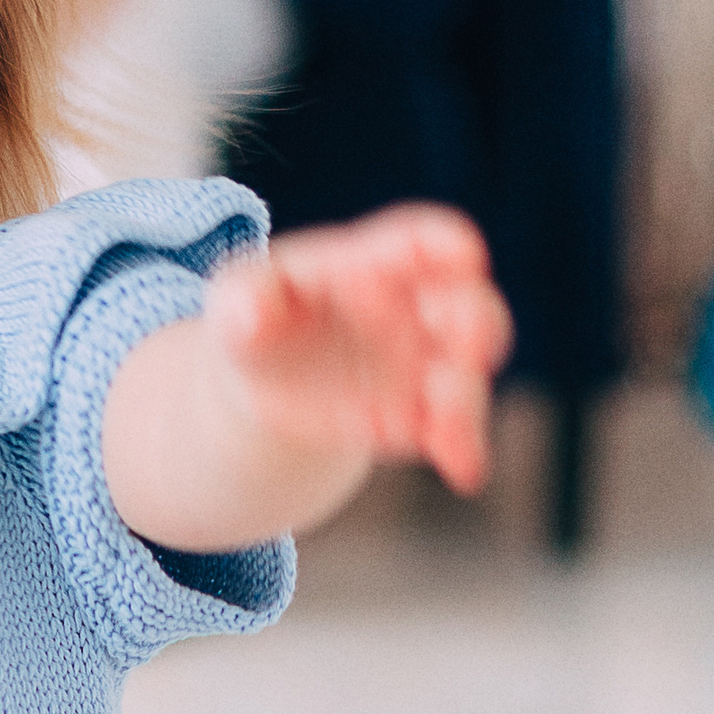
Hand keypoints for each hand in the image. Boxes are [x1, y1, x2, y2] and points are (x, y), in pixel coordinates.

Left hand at [206, 204, 512, 495]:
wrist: (263, 382)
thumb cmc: (256, 314)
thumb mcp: (238, 296)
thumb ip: (244, 296)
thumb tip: (252, 314)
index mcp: (372, 263)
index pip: (417, 243)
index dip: (443, 244)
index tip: (463, 251)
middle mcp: (414, 310)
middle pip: (465, 305)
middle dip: (475, 319)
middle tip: (469, 339)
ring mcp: (422, 366)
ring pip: (465, 374)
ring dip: (465, 395)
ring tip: (445, 424)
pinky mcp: (420, 417)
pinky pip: (453, 432)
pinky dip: (463, 448)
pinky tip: (463, 470)